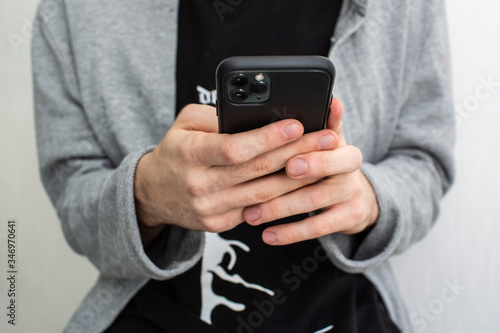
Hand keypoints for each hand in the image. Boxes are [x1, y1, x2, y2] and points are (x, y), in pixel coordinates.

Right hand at [134, 104, 339, 245]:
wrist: (153, 193)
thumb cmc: (175, 150)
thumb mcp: (185, 123)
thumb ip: (216, 116)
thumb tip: (257, 114)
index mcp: (189, 154)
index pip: (235, 148)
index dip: (268, 138)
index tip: (296, 124)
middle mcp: (199, 185)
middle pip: (257, 171)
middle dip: (296, 152)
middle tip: (326, 138)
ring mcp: (209, 209)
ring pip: (263, 194)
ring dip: (298, 177)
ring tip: (324, 160)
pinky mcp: (218, 224)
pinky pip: (256, 209)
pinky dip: (281, 196)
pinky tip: (302, 182)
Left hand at [243, 98, 378, 244]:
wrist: (357, 197)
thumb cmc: (328, 165)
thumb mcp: (327, 142)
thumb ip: (322, 123)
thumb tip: (331, 99)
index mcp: (341, 142)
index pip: (330, 137)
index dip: (312, 143)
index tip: (292, 151)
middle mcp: (351, 166)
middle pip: (333, 165)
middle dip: (308, 167)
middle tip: (285, 170)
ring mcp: (352, 192)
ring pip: (316, 199)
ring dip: (282, 206)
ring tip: (252, 213)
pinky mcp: (349, 217)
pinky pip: (319, 227)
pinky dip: (291, 232)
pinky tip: (268, 235)